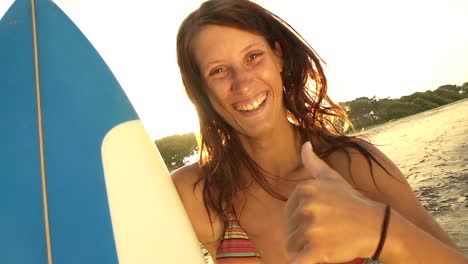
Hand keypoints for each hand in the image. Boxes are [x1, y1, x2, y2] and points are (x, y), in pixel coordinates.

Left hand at [284, 142, 383, 263]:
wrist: (377, 226)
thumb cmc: (352, 204)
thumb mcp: (333, 180)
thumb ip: (314, 163)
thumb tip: (305, 145)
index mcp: (304, 189)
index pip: (288, 214)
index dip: (301, 223)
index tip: (321, 222)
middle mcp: (306, 206)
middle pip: (289, 231)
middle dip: (303, 238)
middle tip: (326, 234)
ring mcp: (311, 227)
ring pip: (291, 248)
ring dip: (305, 251)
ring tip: (326, 244)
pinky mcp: (317, 249)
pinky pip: (295, 262)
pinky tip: (309, 261)